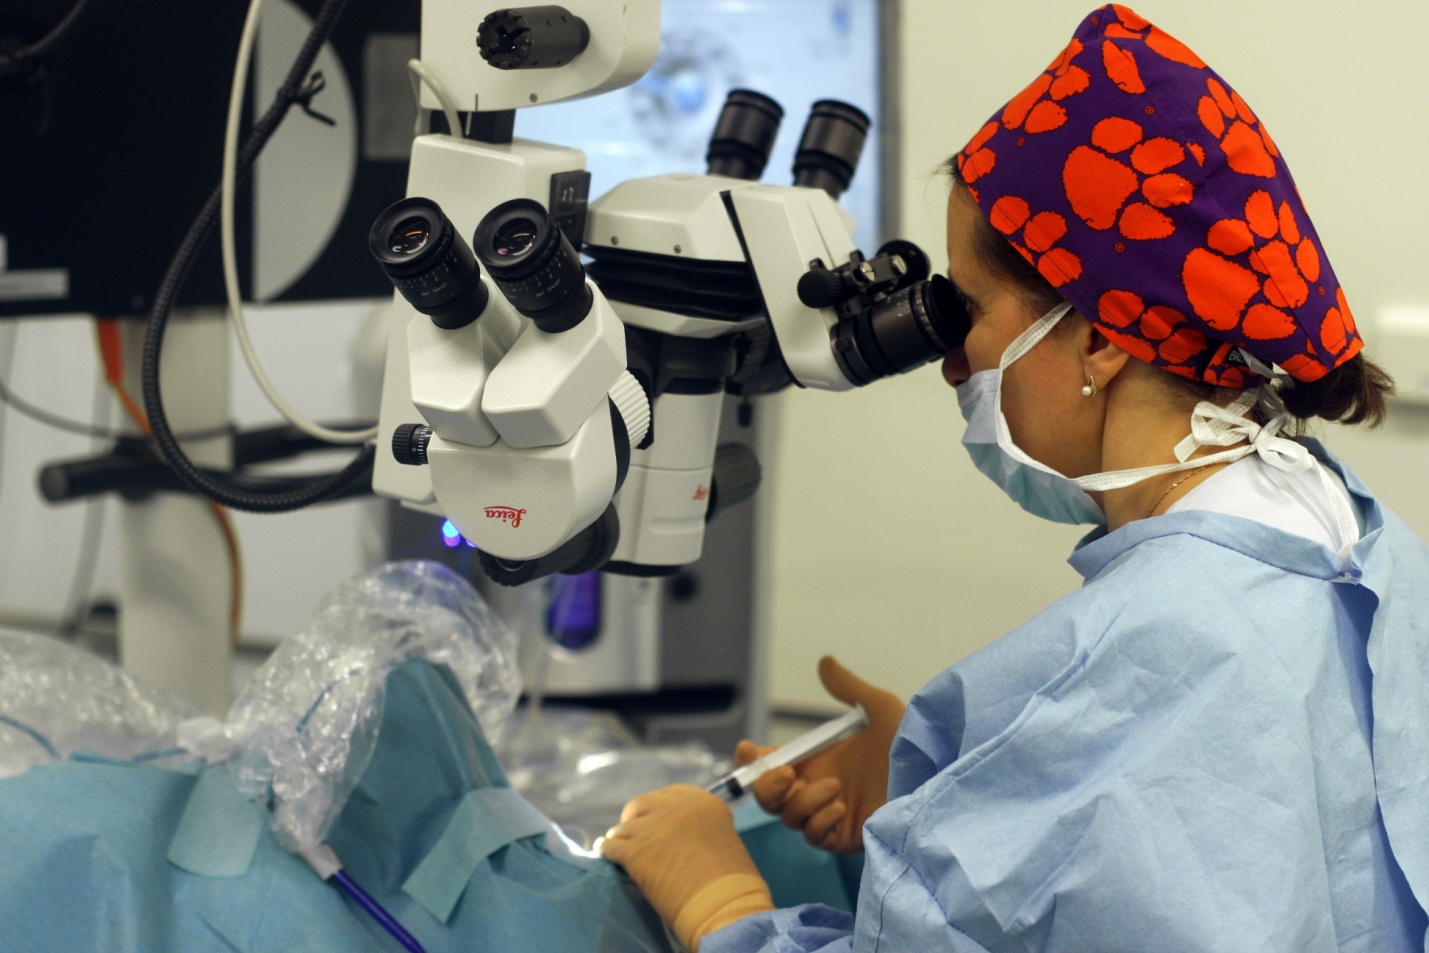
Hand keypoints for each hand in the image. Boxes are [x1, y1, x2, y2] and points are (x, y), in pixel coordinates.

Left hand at [601, 785, 772, 949]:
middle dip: (635, 816)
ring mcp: (653, 828)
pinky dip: (608, 851)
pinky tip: (607, 855)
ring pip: (624, 828)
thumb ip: (697, 827)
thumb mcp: (722, 839)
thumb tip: (673, 835)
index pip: (671, 793)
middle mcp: (677, 808)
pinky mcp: (635, 851)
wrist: (724, 906)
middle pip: (642, 803)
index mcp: (703, 802)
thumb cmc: (732, 883)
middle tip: (635, 833)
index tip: (653, 817)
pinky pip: (611, 846)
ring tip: (622, 850)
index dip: (658, 806)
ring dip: (623, 839)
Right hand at [737, 655, 903, 853]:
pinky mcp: (846, 837)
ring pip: (791, 817)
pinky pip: (816, 837)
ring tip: (835, 787)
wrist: (938, 778)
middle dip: (767, 786)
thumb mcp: (881, 709)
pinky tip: (840, 808)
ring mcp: (830, 815)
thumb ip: (850, 688)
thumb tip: (825, 662)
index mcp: (818, 760)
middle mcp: (818, 788)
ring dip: (805, 802)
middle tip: (786, 773)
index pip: (771, 763)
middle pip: (770, 797)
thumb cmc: (913, 745)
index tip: (749, 749)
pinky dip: (820, 822)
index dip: (753, 760)